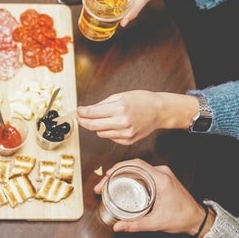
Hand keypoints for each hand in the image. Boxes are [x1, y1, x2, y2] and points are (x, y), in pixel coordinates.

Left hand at [76, 90, 196, 144]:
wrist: (160, 111)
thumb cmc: (142, 100)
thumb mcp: (121, 96)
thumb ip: (102, 104)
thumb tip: (87, 110)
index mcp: (119, 109)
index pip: (92, 113)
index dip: (81, 112)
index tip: (78, 111)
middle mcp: (122, 123)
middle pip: (92, 126)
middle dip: (83, 121)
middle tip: (79, 117)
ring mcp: (125, 134)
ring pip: (100, 133)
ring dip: (97, 126)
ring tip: (102, 118)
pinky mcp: (128, 141)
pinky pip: (110, 138)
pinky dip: (108, 131)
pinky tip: (114, 124)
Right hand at [94, 159, 206, 234]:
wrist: (197, 219)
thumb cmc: (182, 217)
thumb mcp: (156, 222)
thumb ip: (136, 224)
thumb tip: (118, 226)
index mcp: (161, 179)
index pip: (136, 165)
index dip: (119, 167)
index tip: (107, 175)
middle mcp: (161, 173)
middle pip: (134, 166)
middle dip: (116, 173)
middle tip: (103, 184)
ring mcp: (162, 174)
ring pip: (137, 169)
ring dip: (122, 174)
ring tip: (109, 184)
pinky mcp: (162, 178)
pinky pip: (143, 173)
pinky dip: (130, 176)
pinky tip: (122, 184)